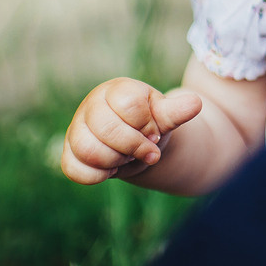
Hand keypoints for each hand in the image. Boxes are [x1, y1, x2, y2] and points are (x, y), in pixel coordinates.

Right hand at [61, 78, 202, 184]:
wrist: (137, 143)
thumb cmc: (152, 124)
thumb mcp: (166, 116)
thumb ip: (177, 110)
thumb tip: (196, 103)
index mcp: (117, 90)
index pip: (128, 105)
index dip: (146, 126)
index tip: (155, 133)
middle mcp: (92, 105)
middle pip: (106, 128)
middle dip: (132, 147)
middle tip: (146, 151)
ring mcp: (77, 128)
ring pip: (87, 149)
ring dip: (115, 160)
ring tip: (127, 158)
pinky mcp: (69, 152)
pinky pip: (73, 168)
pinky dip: (97, 175)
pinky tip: (111, 169)